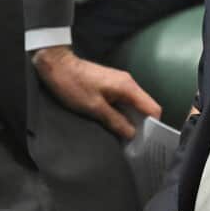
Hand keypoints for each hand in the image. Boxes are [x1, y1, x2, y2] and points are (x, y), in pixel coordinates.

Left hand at [32, 46, 160, 138]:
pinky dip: (122, 114)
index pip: (153, 108)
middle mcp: (128, 83)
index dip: (153, 127)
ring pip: (133, 106)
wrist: (55, 64)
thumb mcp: (94, 107)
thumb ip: (115, 121)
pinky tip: (115, 126)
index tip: (147, 143)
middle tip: (136, 146)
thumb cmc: (73, 85)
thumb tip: (133, 134)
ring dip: (131, 121)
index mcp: (128, 87)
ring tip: (125, 139)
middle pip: (145, 107)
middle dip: (142, 126)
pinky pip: (123, 102)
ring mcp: (119, 83)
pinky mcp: (110, 85)